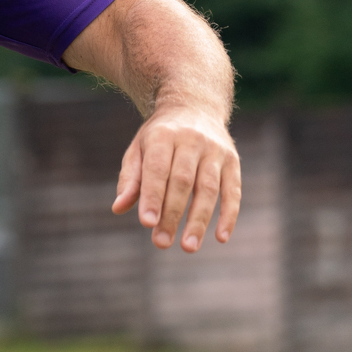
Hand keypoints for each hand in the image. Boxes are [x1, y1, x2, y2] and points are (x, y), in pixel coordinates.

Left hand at [112, 104, 240, 251]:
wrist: (193, 105)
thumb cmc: (160, 136)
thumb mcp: (139, 148)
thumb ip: (130, 178)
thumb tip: (118, 207)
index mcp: (162, 134)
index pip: (157, 168)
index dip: (152, 196)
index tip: (147, 223)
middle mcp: (191, 139)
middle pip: (182, 181)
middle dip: (171, 214)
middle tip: (161, 242)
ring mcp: (215, 149)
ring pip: (208, 188)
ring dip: (198, 220)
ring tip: (188, 247)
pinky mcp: (233, 160)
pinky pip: (233, 190)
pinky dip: (229, 214)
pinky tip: (220, 237)